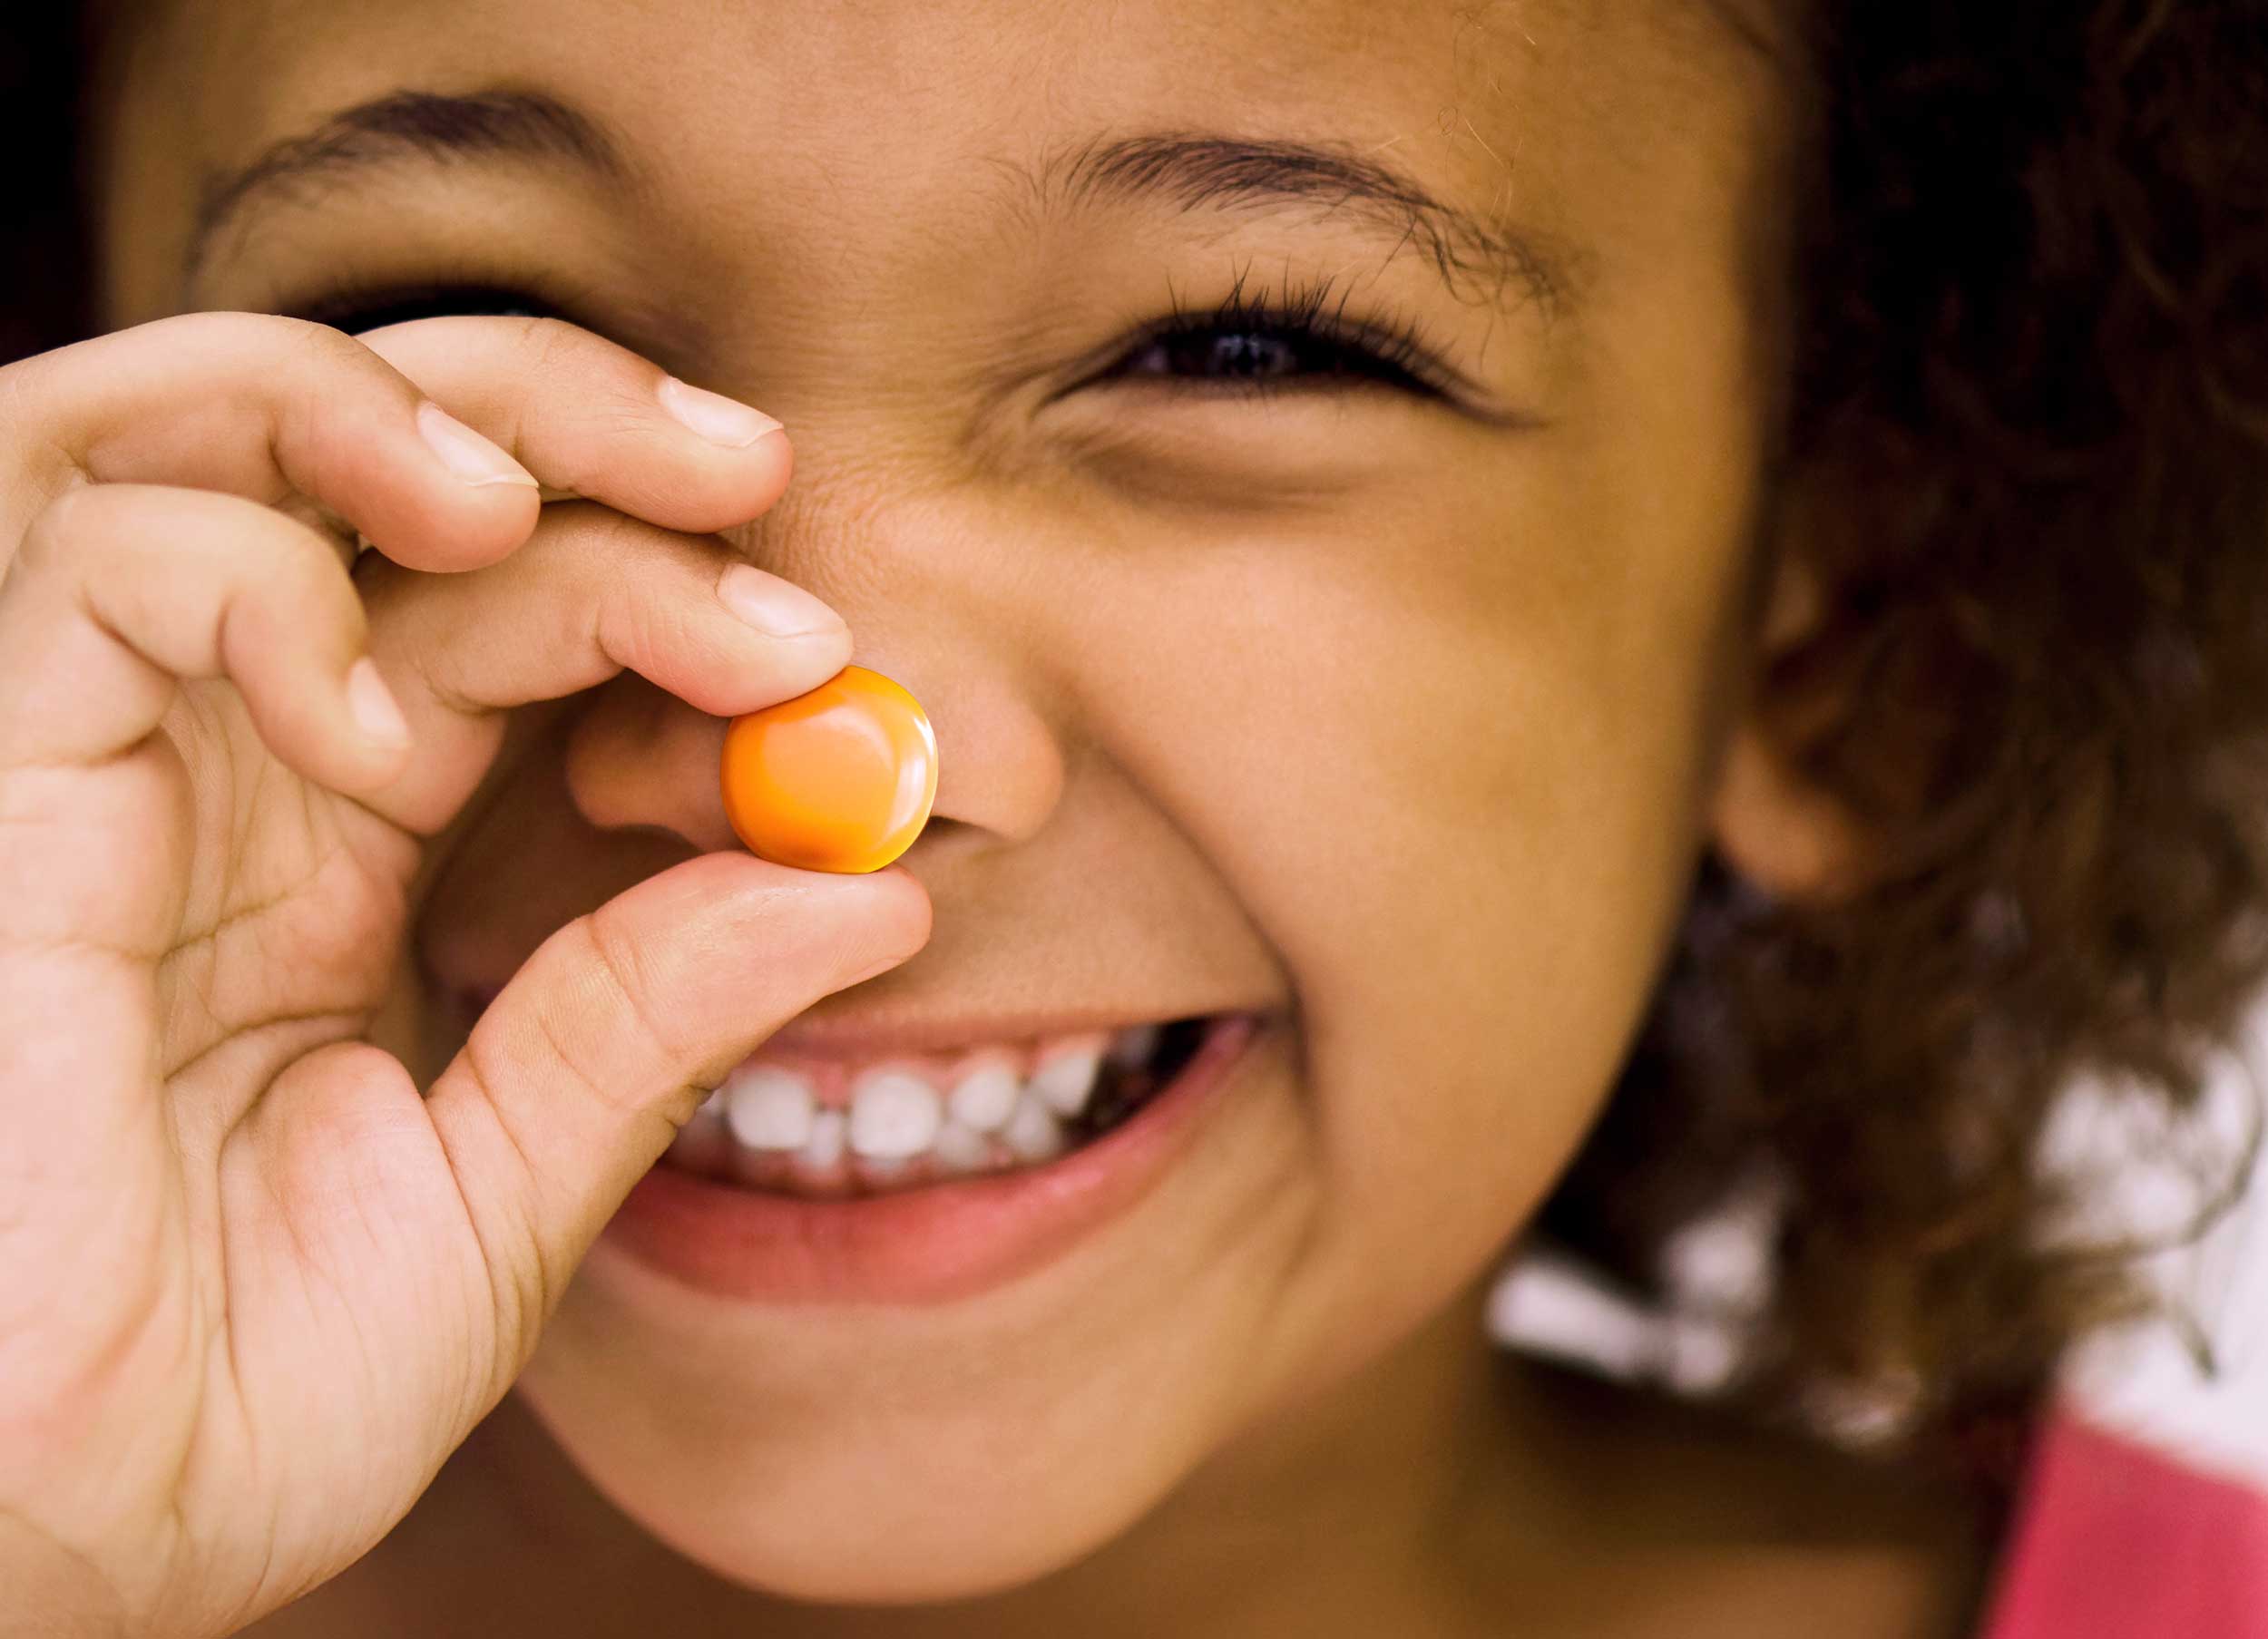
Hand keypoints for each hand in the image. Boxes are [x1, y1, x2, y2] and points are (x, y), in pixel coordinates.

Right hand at [0, 313, 929, 1635]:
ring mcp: (99, 748)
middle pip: (388, 463)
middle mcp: (225, 757)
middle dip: (573, 422)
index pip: (517, 610)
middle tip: (742, 469)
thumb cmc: (225, 1402)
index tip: (821, 648)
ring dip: (414, 422)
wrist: (40, 1544)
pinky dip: (269, 581)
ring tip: (544, 517)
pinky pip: (107, 555)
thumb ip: (651, 1028)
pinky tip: (374, 732)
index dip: (670, 585)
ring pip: (225, 430)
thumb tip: (875, 890)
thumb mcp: (497, 1204)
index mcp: (344, 838)